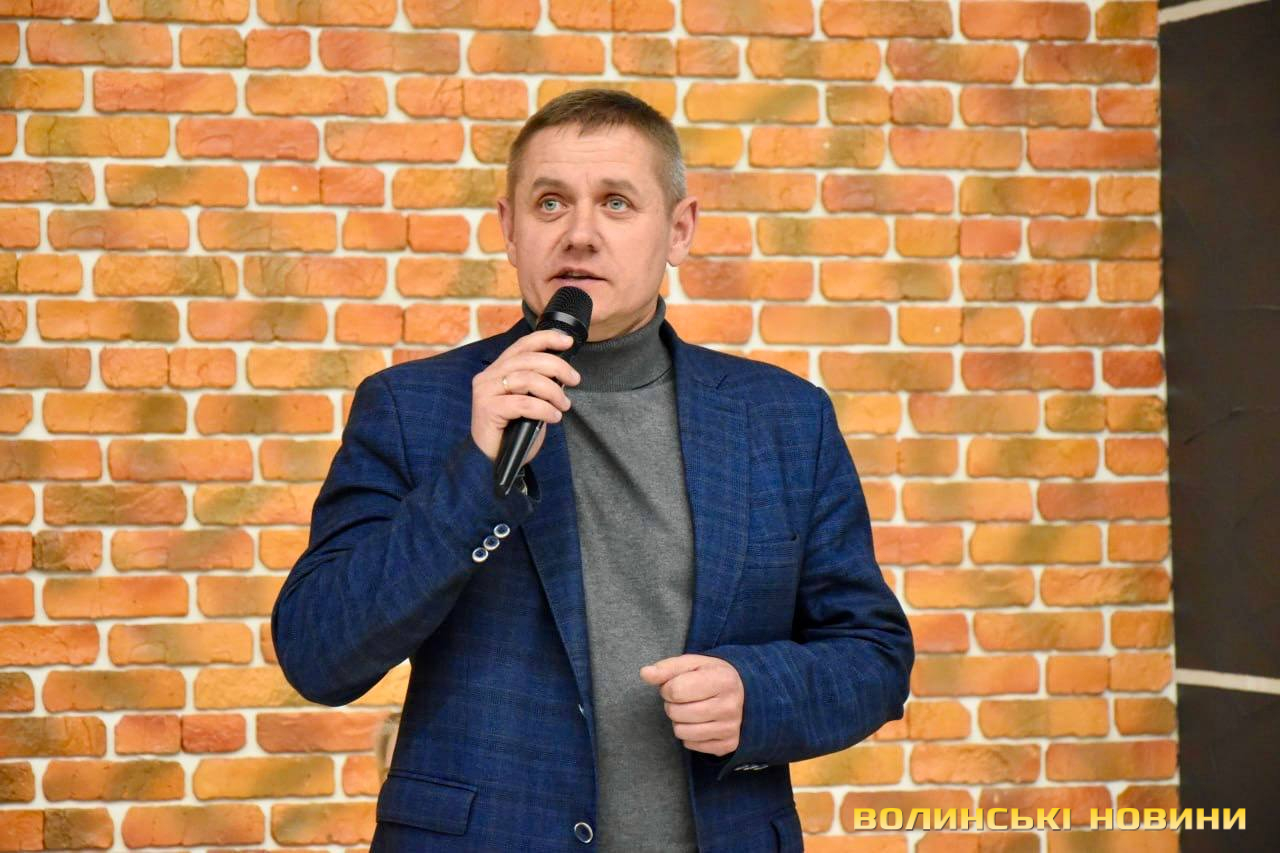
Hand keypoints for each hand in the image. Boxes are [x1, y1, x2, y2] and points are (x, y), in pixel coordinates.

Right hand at [471, 329, 580, 464]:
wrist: (492, 463)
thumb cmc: (512, 433)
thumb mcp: (530, 403)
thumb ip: (539, 385)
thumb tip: (563, 374)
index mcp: (497, 371)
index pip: (522, 346)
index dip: (546, 339)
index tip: (567, 342)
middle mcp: (488, 377)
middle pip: (528, 359)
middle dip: (557, 366)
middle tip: (574, 380)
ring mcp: (485, 392)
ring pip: (527, 379)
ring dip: (552, 391)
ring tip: (563, 405)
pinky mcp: (487, 409)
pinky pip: (523, 403)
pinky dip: (543, 409)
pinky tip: (553, 418)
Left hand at [640, 654, 743, 757]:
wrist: (743, 692)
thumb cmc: (711, 675)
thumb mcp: (691, 664)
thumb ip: (666, 668)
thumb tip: (645, 673)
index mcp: (723, 680)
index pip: (675, 691)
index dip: (667, 688)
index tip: (676, 685)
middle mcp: (730, 706)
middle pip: (676, 713)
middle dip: (672, 705)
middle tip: (684, 698)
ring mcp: (730, 728)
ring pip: (682, 732)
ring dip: (679, 721)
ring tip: (691, 709)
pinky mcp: (728, 745)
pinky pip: (691, 745)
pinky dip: (689, 735)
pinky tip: (700, 722)